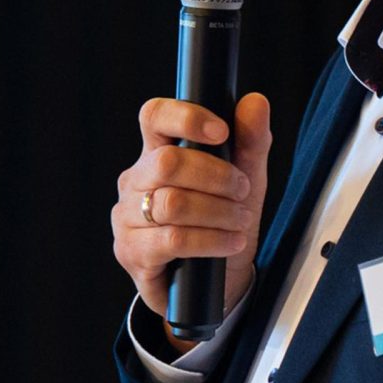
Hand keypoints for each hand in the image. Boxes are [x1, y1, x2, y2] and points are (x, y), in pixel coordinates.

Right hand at [112, 93, 271, 343]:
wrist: (215, 281)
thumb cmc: (222, 220)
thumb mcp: (245, 179)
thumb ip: (251, 141)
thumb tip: (255, 101)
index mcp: (158, 151)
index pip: (154, 116)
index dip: (185, 117)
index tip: (221, 131)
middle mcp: (136, 179)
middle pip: (168, 162)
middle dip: (216, 176)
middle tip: (242, 190)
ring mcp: (127, 216)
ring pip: (172, 204)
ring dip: (218, 212)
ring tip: (240, 220)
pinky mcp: (131, 252)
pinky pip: (172, 240)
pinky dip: (211, 240)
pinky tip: (230, 242)